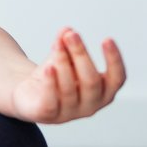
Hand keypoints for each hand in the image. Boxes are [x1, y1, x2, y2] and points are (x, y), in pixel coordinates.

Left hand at [9, 27, 125, 123]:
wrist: (30, 94)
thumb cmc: (55, 75)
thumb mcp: (63, 56)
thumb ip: (66, 44)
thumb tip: (67, 30)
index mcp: (104, 92)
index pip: (117, 78)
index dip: (114, 60)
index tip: (107, 39)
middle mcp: (91, 106)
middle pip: (91, 81)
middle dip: (81, 55)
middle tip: (71, 35)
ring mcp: (70, 113)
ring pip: (69, 88)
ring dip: (63, 63)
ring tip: (57, 44)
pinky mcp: (49, 115)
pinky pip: (51, 101)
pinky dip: (50, 83)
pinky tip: (48, 68)